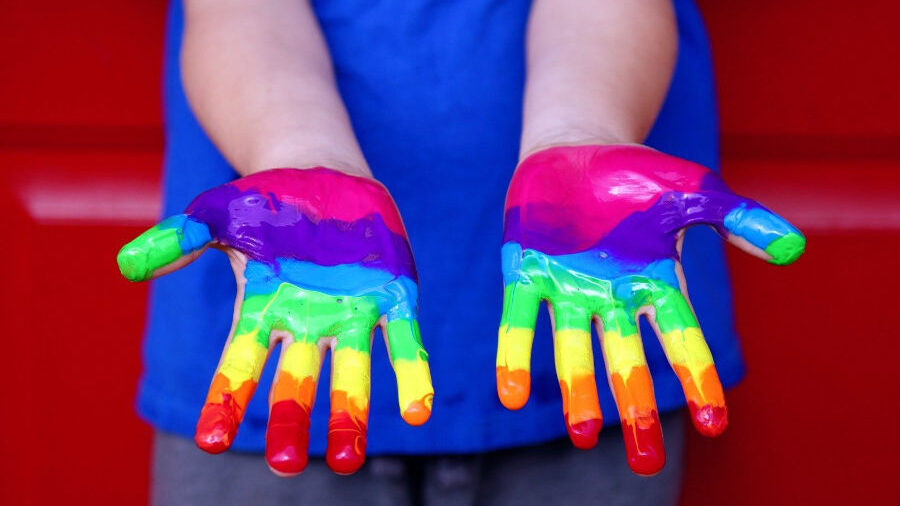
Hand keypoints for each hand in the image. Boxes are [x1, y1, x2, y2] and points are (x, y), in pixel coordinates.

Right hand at [118, 168, 432, 475]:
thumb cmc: (265, 202)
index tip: (212, 440)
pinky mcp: (392, 299)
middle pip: (295, 383)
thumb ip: (179, 238)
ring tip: (348, 461)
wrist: (325, 176)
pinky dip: (410, 374)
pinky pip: (402, 342)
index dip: (224, 400)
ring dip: (350, 416)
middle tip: (286, 465)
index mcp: (262, 311)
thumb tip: (127, 266)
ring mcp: (350, 315)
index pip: (239, 365)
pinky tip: (418, 410)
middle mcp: (307, 324)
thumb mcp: (217, 213)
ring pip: (350, 375)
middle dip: (290, 421)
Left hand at [496, 145, 803, 474]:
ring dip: (578, 390)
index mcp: (654, 281)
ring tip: (583, 435)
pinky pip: (520, 320)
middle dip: (634, 404)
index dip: (697, 377)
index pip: (681, 336)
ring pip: (574, 348)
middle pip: (626, 359)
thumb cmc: (638, 176)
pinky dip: (515, 354)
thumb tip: (795, 249)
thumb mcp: (694, 191)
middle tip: (645, 460)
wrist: (576, 148)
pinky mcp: (524, 272)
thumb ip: (738, 219)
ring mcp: (566, 287)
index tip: (713, 421)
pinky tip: (511, 395)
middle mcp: (611, 296)